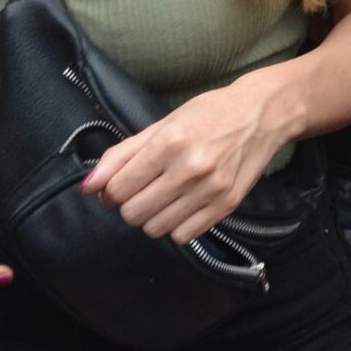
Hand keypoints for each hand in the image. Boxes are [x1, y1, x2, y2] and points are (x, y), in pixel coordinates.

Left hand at [84, 75, 294, 242]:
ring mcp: (210, 189)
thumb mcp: (161, 125)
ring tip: (162, 198)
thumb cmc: (208, 114)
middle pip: (133, 214)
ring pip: (155, 229)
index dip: (110, 192)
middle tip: (140, 191)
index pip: (118, 189)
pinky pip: (183, 236)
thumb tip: (88, 186)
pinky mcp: (226, 205)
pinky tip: (181, 206)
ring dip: (151, 218)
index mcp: (169, 142)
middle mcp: (189, 168)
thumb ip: (121, 155)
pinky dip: (175, 227)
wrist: (262, 114)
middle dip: (128, 206)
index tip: (118, 186)